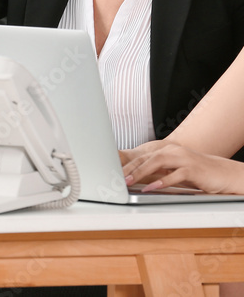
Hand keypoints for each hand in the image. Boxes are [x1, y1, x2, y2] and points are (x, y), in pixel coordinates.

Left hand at [122, 142, 243, 193]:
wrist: (223, 173)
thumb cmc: (197, 172)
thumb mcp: (173, 170)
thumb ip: (157, 172)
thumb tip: (137, 178)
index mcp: (167, 150)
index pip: (142, 156)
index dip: (127, 164)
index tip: (113, 173)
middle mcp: (173, 151)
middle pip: (146, 157)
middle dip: (129, 168)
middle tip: (116, 178)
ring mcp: (183, 158)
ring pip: (157, 161)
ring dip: (141, 172)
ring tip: (129, 181)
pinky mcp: (193, 169)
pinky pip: (175, 174)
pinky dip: (162, 181)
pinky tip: (151, 187)